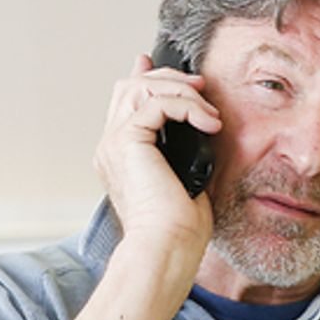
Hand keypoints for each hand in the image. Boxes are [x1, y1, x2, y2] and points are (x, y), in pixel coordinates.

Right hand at [92, 53, 221, 256]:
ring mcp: (114, 143)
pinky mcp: (127, 142)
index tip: (174, 71)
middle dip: (169, 79)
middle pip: (130, 86)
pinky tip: (208, 124)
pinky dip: (187, 107)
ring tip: (208, 113)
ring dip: (181, 92)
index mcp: (120, 157)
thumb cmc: (178, 230)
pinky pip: (157, 103)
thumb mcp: (187, 179)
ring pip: (140, 87)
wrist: (166, 248)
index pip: (126, 102)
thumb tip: (202, 127)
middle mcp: (110, 147)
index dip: (146, 77)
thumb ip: (186, 148)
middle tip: (202, 89)